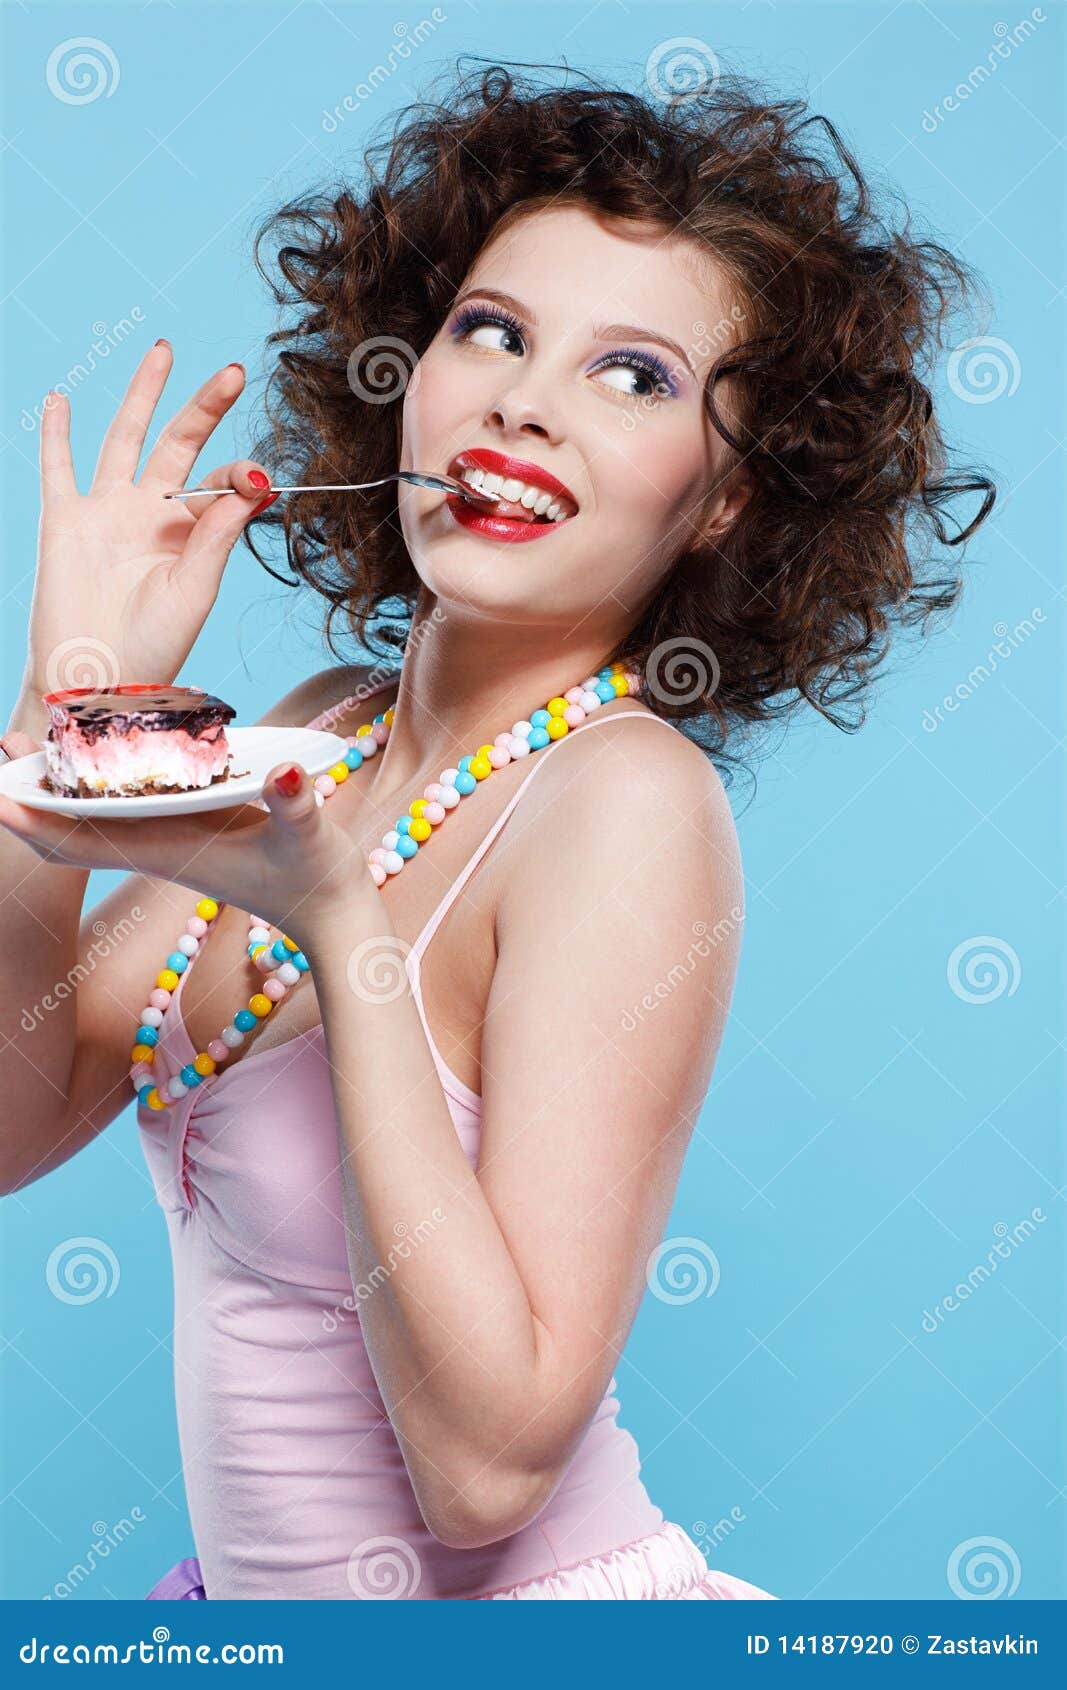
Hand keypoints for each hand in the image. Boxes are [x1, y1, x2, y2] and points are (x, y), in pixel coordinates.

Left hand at [0, 753, 378, 950]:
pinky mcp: (192, 833)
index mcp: (172, 852)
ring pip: (95, 821)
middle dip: (33, 797)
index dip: (37, 820)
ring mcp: (174, 842)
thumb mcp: (312, 838)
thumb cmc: (320, 881)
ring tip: (33, 743)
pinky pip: (126, 812)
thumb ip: (297, 806)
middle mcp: (162, 848)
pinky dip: (100, 786)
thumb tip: (286, 774)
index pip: (83, 841)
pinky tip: (102, 752)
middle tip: (5, 743)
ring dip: (60, 788)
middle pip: (74, 831)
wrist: (335, 918)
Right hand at [23, 340, 276, 701]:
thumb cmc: (154, 647)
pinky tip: (60, 399)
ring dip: (143, 396)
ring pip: (125, 439)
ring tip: (163, 351)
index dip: (240, 475)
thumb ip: (219, 533)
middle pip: (181, 445)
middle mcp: (152, 515)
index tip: (259, 478)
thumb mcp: (196, 589)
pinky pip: (58, 468)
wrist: (98, 680)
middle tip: (234, 372)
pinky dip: (56, 433)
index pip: (220, 484)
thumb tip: (259, 481)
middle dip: (205, 407)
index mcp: (192, 534)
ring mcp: (107, 512)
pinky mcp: (64, 520)